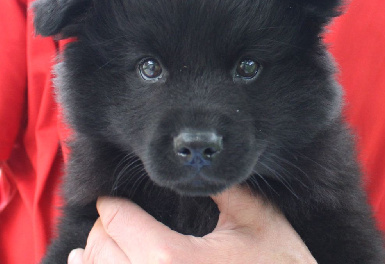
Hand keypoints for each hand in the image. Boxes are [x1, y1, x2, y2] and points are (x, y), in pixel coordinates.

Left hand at [68, 185, 316, 263]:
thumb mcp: (260, 223)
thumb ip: (227, 189)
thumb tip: (203, 168)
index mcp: (172, 259)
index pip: (120, 221)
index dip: (112, 205)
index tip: (109, 198)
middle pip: (103, 251)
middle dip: (102, 230)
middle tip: (108, 218)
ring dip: (92, 261)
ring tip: (87, 248)